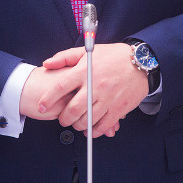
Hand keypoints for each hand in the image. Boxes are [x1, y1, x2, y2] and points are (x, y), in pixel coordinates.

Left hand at [21, 43, 147, 136]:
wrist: (140, 62)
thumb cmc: (112, 57)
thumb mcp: (87, 52)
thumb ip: (65, 57)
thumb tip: (46, 64)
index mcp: (85, 70)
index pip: (61, 87)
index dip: (49, 99)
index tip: (42, 107)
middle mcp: (95, 85)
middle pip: (73, 109)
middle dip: (64, 118)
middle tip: (62, 119)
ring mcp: (108, 98)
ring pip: (87, 119)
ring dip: (77, 125)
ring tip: (76, 123)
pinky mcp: (119, 108)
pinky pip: (103, 125)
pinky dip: (94, 131)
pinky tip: (90, 129)